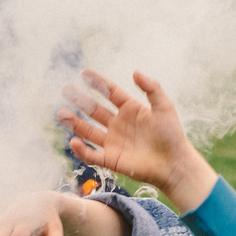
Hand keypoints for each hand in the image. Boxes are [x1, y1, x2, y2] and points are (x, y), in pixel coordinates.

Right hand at [59, 69, 218, 209]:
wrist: (174, 163)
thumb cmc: (172, 135)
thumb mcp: (164, 107)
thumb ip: (151, 88)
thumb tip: (135, 72)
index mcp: (131, 110)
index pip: (110, 93)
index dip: (98, 83)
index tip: (84, 73)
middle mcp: (119, 124)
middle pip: (94, 110)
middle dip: (79, 100)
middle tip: (65, 90)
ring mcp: (114, 142)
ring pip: (88, 130)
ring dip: (75, 122)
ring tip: (61, 114)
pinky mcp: (111, 159)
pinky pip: (92, 154)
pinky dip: (81, 149)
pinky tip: (74, 141)